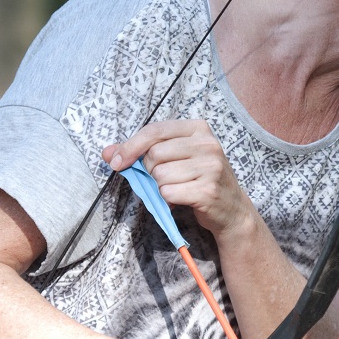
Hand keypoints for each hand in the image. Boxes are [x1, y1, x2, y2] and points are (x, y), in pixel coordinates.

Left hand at [103, 120, 253, 237]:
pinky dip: (168, 200)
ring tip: (177, 189)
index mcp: (198, 128)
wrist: (231, 209)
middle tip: (165, 179)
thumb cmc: (198, 179)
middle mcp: (207, 144)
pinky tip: (182, 199)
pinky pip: (168, 193)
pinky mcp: (208, 190)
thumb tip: (107, 153)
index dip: (130, 146)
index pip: (154, 130)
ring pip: (160, 175)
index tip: (117, 162)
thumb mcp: (175, 158)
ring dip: (160, 188)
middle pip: (154, 155)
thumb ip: (141, 152)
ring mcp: (211, 167)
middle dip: (150, 171)